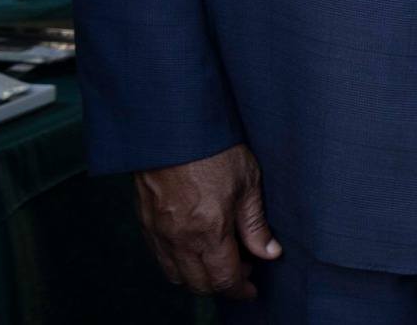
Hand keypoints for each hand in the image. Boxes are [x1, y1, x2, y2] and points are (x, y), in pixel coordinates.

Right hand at [134, 143, 280, 298]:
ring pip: (177, 276)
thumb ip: (256, 224)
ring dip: (199, 277)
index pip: (224, 279)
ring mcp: (159, 233)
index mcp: (209, 231)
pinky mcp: (145, 223)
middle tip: (243, 270)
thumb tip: (270, 253)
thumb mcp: (248, 181)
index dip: (241, 289)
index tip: (253, 289)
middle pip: (199, 284)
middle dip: (222, 286)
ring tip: (220, 259)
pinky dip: (179, 264)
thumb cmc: (215, 148)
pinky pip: (161, 259)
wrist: (174, 127)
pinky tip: (195, 248)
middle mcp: (180, 239)